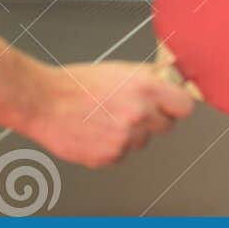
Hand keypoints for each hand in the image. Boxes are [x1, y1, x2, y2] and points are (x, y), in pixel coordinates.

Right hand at [22, 62, 194, 167]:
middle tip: (129, 110)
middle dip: (152, 120)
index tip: (170, 107)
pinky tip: (95, 131)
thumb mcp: (120, 70)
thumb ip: (149, 77)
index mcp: (145, 88)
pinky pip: (121, 155)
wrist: (43, 102)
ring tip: (105, 118)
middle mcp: (138, 114)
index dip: (176, 106)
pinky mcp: (108, 157)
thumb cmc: (77, 83)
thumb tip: (171, 78)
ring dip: (130, 134)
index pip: (185, 107)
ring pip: (142, 142)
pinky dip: (111, 147)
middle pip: (165, 126)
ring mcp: (124, 138)